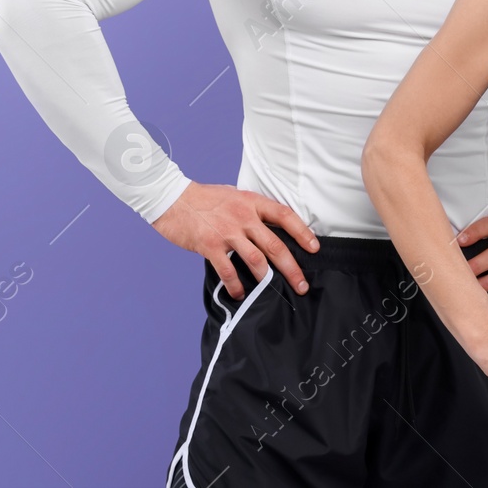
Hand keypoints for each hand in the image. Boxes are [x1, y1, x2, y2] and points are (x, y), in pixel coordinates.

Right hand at [152, 182, 319, 299]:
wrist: (173, 199)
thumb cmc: (204, 198)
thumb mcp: (234, 195)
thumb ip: (251, 209)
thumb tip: (270, 225)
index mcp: (251, 202)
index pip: (284, 215)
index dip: (302, 232)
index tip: (314, 247)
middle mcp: (243, 216)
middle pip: (275, 245)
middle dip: (292, 268)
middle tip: (302, 284)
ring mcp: (226, 232)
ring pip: (256, 260)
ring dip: (267, 280)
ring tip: (274, 291)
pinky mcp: (210, 245)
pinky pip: (228, 270)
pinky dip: (237, 285)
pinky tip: (240, 293)